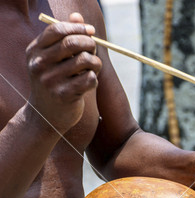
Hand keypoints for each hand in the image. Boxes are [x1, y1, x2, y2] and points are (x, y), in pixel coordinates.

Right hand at [26, 13, 101, 132]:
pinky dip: (94, 78)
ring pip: (84, 61)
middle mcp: (39, 66)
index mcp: (34, 52)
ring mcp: (51, 82)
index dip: (77, 27)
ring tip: (94, 67)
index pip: (56, 30)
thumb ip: (65, 38)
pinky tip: (89, 82)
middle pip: (72, 43)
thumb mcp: (53, 60)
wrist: (46, 118)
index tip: (90, 31)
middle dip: (89, 44)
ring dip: (95, 62)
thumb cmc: (53, 84)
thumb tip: (78, 17)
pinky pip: (89, 79)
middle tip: (94, 49)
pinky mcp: (64, 96)